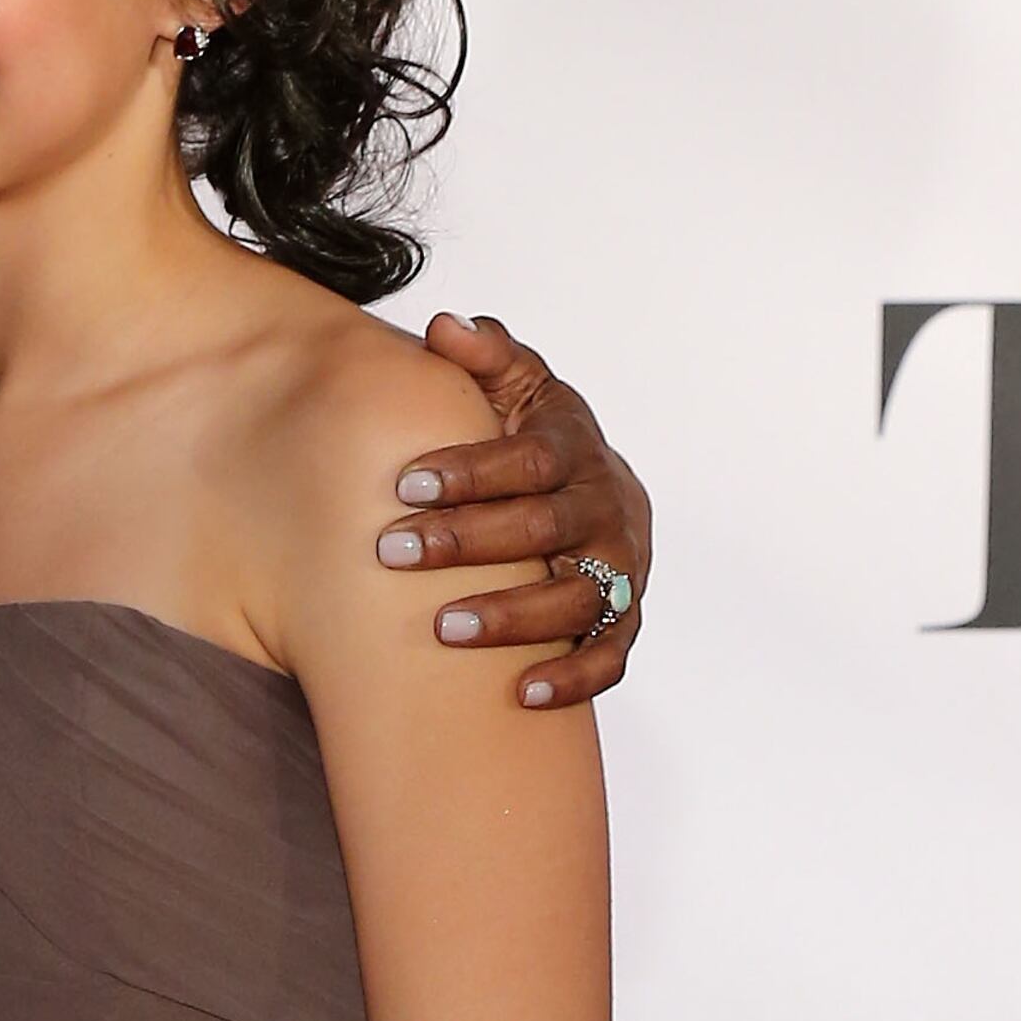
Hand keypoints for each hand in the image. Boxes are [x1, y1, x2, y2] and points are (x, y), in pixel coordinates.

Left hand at [378, 310, 651, 710]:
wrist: (596, 493)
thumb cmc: (535, 443)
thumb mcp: (516, 390)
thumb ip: (485, 358)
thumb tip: (444, 326)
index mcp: (575, 451)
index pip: (528, 461)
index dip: (470, 472)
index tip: (406, 485)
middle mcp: (606, 509)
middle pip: (544, 529)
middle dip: (469, 542)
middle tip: (394, 551)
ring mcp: (622, 569)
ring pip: (577, 597)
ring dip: (512, 616)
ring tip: (442, 629)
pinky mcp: (625, 620)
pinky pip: (609, 655)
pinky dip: (574, 677)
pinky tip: (523, 695)